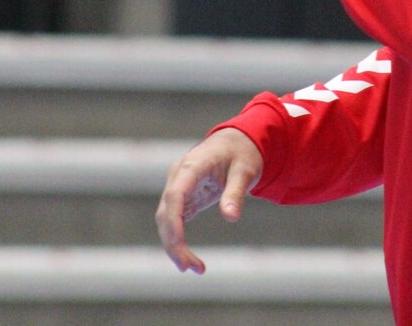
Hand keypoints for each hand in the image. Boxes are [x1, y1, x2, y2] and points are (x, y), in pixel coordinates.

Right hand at [155, 128, 263, 273]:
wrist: (238, 142)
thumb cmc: (242, 153)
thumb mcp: (245, 170)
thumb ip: (236, 192)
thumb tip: (230, 217)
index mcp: (192, 165)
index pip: (175, 194)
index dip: (173, 220)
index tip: (178, 243)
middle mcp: (178, 176)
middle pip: (166, 212)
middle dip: (173, 242)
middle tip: (190, 268)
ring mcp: (178, 187)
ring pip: (166, 220)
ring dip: (175, 245)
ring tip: (195, 268)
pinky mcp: (184, 197)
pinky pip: (175, 221)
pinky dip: (179, 240)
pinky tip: (189, 259)